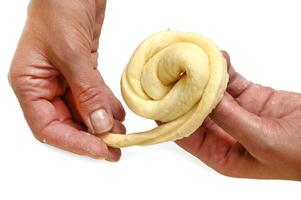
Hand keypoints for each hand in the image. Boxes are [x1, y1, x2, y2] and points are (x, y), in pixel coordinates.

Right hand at [8, 0, 125, 160]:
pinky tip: (118, 114)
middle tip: (115, 146)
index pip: (48, 126)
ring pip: (83, 110)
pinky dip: (106, 105)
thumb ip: (85, 91)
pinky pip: (93, 94)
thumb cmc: (59, 6)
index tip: (100, 150)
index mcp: (30, 83)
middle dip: (92, 136)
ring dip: (101, 123)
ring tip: (121, 133)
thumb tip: (99, 125)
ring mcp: (65, 78)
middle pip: (67, 122)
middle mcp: (45, 84)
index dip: (74, 143)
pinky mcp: (82, 69)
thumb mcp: (71, 52)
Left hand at [177, 51, 300, 179]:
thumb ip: (231, 120)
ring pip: (211, 94)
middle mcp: (223, 134)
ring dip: (202, 78)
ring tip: (192, 60)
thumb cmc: (300, 154)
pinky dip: (223, 70)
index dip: (169, 117)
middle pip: (194, 112)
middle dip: (182, 93)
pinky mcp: (250, 97)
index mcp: (220, 154)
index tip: (156, 98)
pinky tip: (217, 58)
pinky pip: (231, 82)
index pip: (185, 135)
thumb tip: (205, 100)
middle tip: (169, 72)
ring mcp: (236, 114)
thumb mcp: (262, 142)